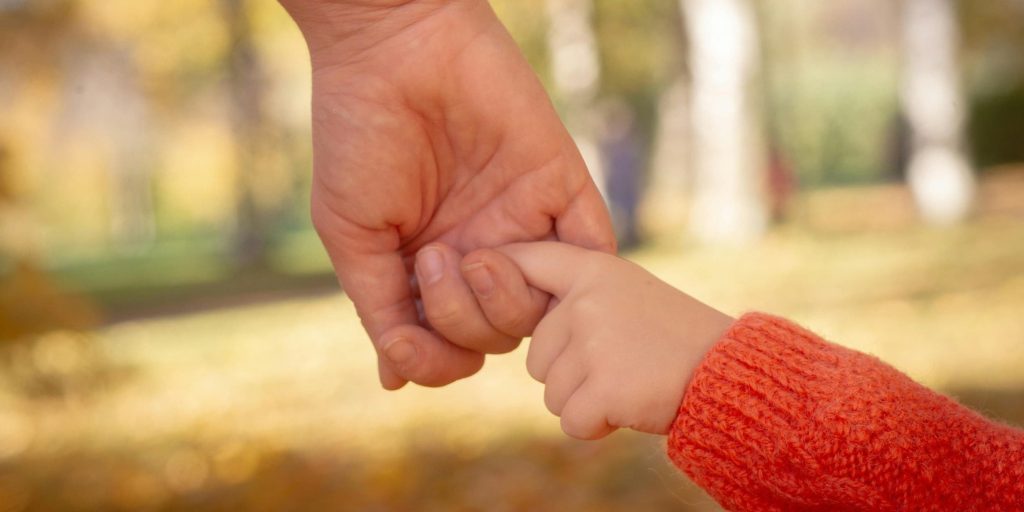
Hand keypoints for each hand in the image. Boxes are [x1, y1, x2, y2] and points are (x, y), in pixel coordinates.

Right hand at [280, 0, 615, 388]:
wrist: (394, 51)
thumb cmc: (359, 138)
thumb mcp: (352, 236)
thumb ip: (380, 308)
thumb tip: (397, 378)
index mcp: (432, 267)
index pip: (452, 345)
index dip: (436, 359)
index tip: (408, 344)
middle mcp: (481, 251)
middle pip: (498, 334)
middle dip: (463, 320)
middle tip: (432, 259)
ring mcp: (523, 222)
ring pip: (542, 307)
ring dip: (504, 301)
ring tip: (469, 255)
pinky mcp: (561, 186)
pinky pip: (591, 249)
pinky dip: (574, 272)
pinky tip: (523, 259)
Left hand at [486, 242, 733, 438]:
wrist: (729, 371)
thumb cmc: (675, 336)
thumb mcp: (627, 292)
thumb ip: (576, 296)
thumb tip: (509, 299)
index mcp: (593, 270)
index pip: (527, 260)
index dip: (498, 272)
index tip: (475, 270)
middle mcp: (585, 301)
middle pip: (536, 356)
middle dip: (569, 373)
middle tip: (620, 363)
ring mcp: (593, 343)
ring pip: (550, 392)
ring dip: (584, 400)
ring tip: (629, 380)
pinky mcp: (602, 387)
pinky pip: (569, 421)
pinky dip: (595, 426)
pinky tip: (629, 406)